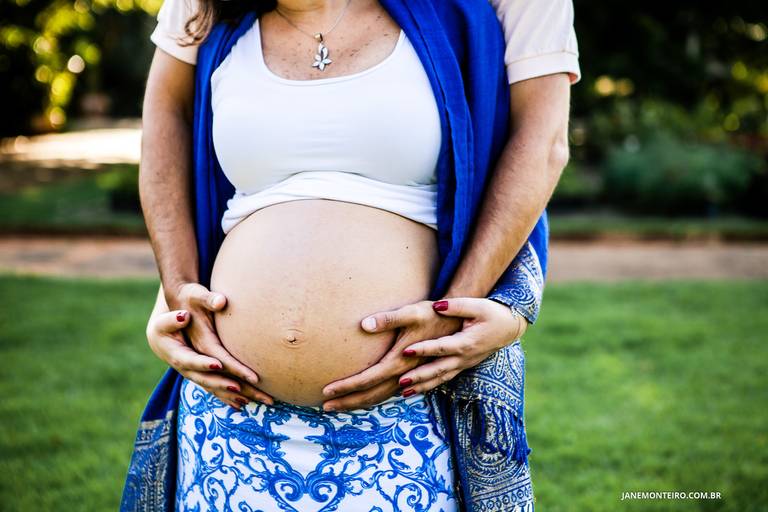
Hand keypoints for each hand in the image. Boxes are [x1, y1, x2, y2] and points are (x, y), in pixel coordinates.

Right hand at [154, 283, 272, 408]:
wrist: (170, 319)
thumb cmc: (184, 303)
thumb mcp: (192, 297)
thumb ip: (205, 299)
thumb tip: (219, 301)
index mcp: (180, 349)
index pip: (196, 358)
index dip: (208, 362)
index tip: (221, 364)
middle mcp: (186, 365)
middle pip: (208, 378)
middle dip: (228, 385)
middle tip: (248, 387)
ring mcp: (193, 372)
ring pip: (214, 387)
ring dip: (235, 395)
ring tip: (254, 399)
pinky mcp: (201, 373)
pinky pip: (215, 388)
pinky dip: (228, 397)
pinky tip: (244, 405)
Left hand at [321, 300, 462, 411]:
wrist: (466, 326)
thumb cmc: (436, 316)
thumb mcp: (414, 313)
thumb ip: (389, 318)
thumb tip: (365, 325)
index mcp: (400, 362)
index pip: (367, 379)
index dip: (346, 386)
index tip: (326, 392)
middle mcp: (406, 375)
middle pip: (373, 395)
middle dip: (349, 401)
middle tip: (325, 406)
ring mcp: (413, 379)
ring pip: (384, 397)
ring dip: (362, 403)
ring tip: (342, 406)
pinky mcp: (418, 376)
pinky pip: (395, 394)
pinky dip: (380, 399)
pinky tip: (373, 399)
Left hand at [396, 298, 527, 394]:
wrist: (509, 327)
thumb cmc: (492, 313)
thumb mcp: (478, 305)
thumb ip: (456, 306)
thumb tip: (437, 306)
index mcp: (466, 342)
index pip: (441, 347)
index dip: (423, 349)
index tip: (406, 351)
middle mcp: (464, 357)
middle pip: (438, 369)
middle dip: (419, 376)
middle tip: (400, 382)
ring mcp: (464, 364)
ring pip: (441, 378)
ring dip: (423, 386)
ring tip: (404, 393)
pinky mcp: (463, 366)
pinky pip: (445, 378)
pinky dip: (431, 385)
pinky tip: (417, 390)